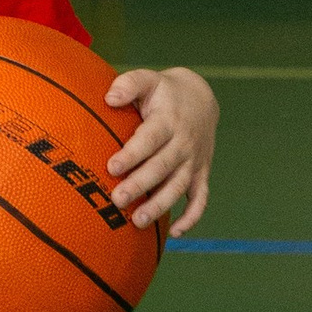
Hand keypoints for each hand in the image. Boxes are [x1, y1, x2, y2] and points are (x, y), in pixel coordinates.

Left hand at [104, 64, 217, 234]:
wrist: (200, 99)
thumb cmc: (163, 92)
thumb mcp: (148, 79)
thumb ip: (128, 83)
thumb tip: (110, 97)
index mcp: (168, 121)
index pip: (150, 139)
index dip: (132, 154)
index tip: (111, 167)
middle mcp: (184, 143)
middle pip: (162, 167)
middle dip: (140, 185)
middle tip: (117, 200)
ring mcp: (194, 161)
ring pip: (179, 187)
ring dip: (160, 205)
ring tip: (137, 222)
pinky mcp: (201, 174)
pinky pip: (200, 199)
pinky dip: (191, 217)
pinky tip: (174, 233)